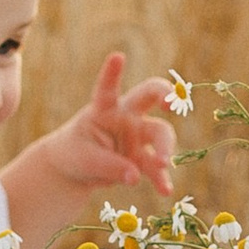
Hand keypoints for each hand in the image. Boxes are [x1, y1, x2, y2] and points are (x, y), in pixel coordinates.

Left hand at [47, 50, 178, 204]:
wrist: (79, 170)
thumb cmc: (76, 152)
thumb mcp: (83, 159)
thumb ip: (108, 165)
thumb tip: (135, 176)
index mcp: (105, 108)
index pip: (108, 88)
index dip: (112, 73)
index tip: (117, 57)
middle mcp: (127, 116)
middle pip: (151, 95)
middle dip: (165, 94)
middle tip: (172, 104)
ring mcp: (139, 136)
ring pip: (160, 133)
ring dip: (165, 148)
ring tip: (162, 164)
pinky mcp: (143, 159)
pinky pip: (157, 168)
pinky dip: (161, 180)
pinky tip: (165, 191)